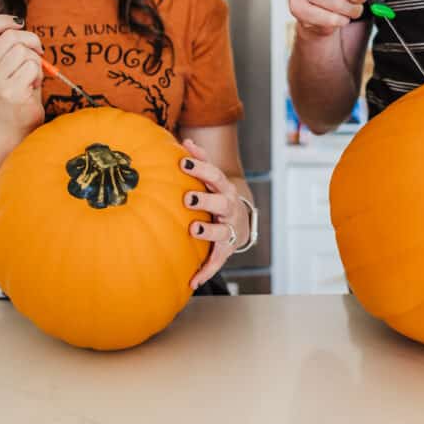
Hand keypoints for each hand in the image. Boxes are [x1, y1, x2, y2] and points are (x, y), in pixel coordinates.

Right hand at [0, 14, 44, 136]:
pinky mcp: (11, 92)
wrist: (15, 124)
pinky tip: (32, 86)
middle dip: (31, 40)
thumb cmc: (18, 89)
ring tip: (31, 75)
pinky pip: (32, 67)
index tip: (19, 23)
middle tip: (38, 51)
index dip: (3, 20)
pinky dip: (39, 75)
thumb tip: (17, 22)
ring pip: (24, 52)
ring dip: (36, 61)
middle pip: (11, 37)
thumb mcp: (8, 65)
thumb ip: (9, 46)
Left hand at [180, 138, 249, 289]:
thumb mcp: (212, 177)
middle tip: (188, 198)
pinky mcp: (226, 249)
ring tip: (193, 229)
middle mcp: (228, 207)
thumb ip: (200, 159)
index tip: (183, 162)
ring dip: (208, 231)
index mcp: (223, 188)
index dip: (200, 168)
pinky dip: (205, 272)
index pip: (214, 175)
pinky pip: (217, 262)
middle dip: (206, 199)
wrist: (240, 221)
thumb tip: (187, 141)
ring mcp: (229, 229)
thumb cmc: (217, 195)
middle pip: (221, 202)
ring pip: (221, 231)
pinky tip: (192, 282)